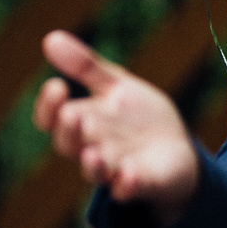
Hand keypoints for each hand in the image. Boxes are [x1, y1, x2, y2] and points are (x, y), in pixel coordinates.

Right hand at [33, 31, 197, 226]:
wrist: (177, 150)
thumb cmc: (138, 118)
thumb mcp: (117, 86)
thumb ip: (87, 67)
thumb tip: (50, 38)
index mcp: (82, 122)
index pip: (52, 118)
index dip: (49, 106)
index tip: (57, 85)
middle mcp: (92, 148)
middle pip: (69, 145)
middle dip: (68, 132)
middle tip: (72, 116)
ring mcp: (115, 169)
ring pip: (95, 172)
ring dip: (92, 164)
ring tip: (92, 154)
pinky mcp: (141, 184)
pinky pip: (129, 189)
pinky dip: (127, 184)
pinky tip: (130, 175)